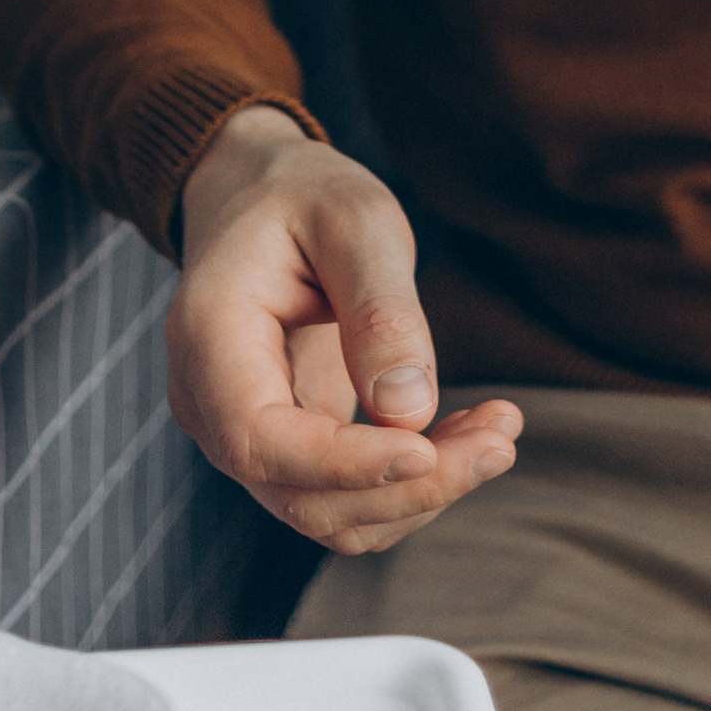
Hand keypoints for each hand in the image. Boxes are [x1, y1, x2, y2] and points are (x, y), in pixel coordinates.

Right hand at [169, 107, 521, 555]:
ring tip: (497, 431)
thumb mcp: (354, 220)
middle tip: (500, 437)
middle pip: (301, 496)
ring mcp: (244, 434)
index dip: (343, 464)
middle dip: (409, 486)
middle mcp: (210, 403)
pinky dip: (411, 484)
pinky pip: (346, 498)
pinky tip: (463, 433)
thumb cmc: (303, 196)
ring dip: (421, 493)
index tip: (427, 450)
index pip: (259, 439)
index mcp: (209, 336)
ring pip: (330, 514)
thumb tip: (409, 412)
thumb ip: (380, 311)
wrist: (260, 198)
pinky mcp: (287, 450)